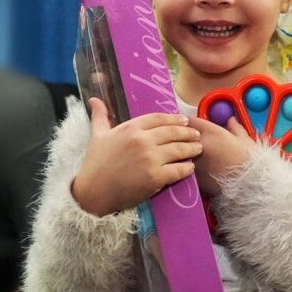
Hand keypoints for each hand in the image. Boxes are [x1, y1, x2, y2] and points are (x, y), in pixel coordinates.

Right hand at [71, 98, 201, 216]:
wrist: (92, 192)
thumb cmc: (94, 164)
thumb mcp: (97, 136)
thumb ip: (100, 116)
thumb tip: (93, 99)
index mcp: (130, 128)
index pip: (159, 118)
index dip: (174, 119)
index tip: (184, 120)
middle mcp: (142, 140)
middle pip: (173, 132)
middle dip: (188, 132)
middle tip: (197, 134)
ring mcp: (150, 159)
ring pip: (179, 149)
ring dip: (192, 148)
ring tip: (199, 148)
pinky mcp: (155, 177)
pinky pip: (178, 170)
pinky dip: (187, 168)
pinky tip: (191, 167)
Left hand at [188, 116, 255, 196]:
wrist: (248, 185)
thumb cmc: (249, 160)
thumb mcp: (244, 139)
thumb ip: (234, 127)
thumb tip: (231, 120)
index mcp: (209, 132)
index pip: (189, 121)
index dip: (190, 123)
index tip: (192, 127)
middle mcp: (196, 145)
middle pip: (180, 136)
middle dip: (183, 137)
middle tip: (190, 140)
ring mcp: (191, 162)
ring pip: (180, 154)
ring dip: (182, 153)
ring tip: (192, 157)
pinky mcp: (191, 178)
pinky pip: (183, 169)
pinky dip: (186, 168)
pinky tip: (197, 171)